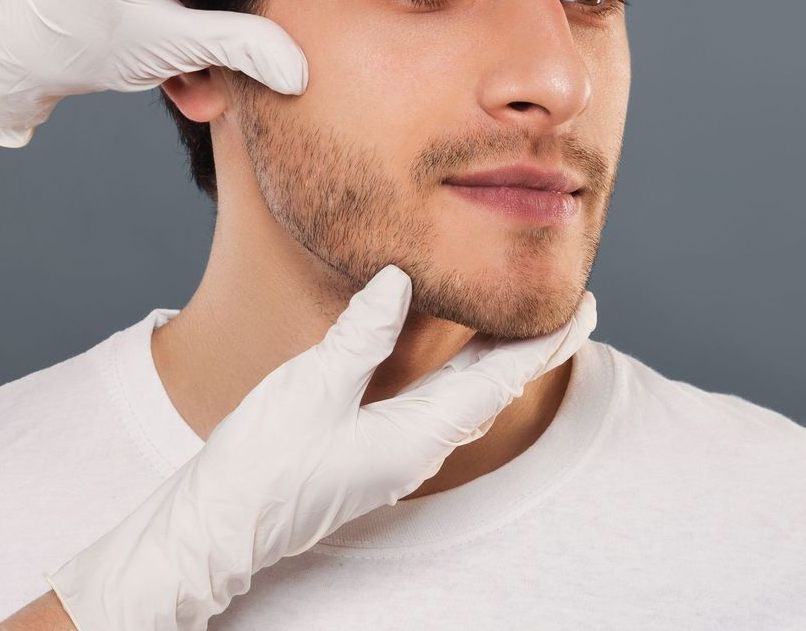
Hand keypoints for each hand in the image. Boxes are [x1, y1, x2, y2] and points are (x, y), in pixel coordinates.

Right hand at [42, 264, 596, 628]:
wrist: (219, 526)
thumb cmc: (263, 463)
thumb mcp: (312, 386)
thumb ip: (363, 333)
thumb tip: (401, 279)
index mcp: (414, 438)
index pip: (498, 380)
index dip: (544, 342)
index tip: (585, 308)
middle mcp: (416, 451)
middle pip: (490, 389)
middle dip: (532, 347)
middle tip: (568, 306)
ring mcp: (395, 455)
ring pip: (465, 399)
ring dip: (499, 360)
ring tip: (522, 324)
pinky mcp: (372, 453)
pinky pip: (435, 406)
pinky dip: (461, 374)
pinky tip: (454, 358)